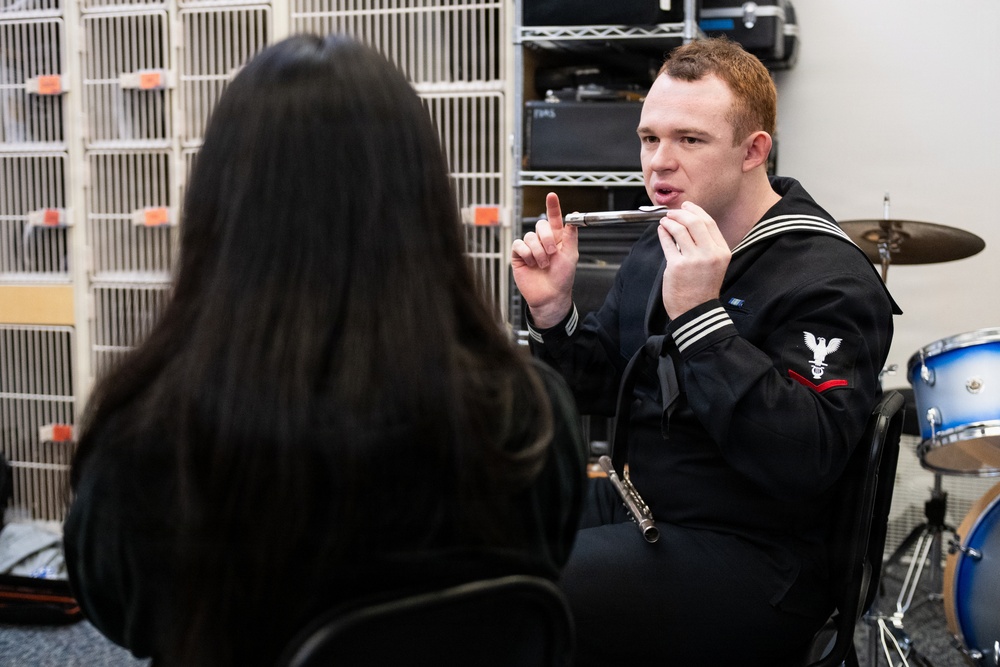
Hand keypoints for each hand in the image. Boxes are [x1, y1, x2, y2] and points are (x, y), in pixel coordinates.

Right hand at [510, 192, 578, 327]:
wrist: (550, 296)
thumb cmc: (562, 278)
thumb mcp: (571, 255)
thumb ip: (571, 235)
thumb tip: (574, 216)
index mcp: (557, 238)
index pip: (554, 218)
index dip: (553, 206)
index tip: (552, 195)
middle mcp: (543, 240)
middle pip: (540, 224)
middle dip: (546, 238)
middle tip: (552, 253)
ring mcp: (530, 248)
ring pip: (530, 236)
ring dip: (538, 251)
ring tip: (543, 264)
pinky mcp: (519, 255)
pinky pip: (519, 244)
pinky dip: (526, 252)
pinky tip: (531, 262)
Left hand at [657, 201, 730, 318]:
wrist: (696, 312)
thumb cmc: (702, 289)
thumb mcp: (714, 265)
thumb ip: (706, 245)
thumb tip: (690, 222)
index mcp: (722, 252)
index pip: (709, 223)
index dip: (696, 211)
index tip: (687, 206)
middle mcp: (710, 254)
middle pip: (695, 222)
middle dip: (681, 213)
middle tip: (672, 212)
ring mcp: (694, 260)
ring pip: (680, 229)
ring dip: (670, 221)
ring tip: (665, 221)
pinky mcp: (677, 266)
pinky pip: (668, 243)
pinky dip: (663, 233)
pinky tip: (661, 230)